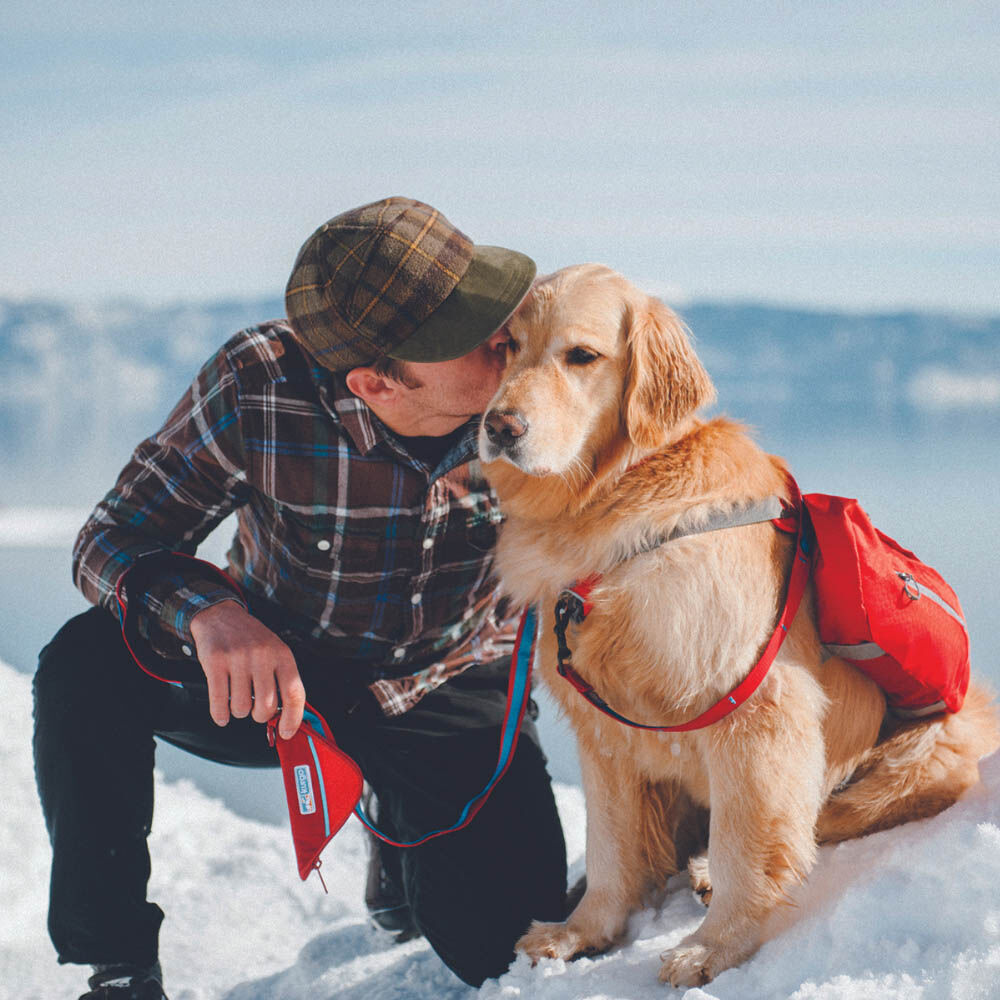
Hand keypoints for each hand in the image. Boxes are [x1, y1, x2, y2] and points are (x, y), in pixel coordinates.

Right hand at [189, 600, 305, 738]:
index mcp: (282, 655)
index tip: (286, 732)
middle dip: (259, 716)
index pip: (294, 694)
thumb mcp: (275, 652)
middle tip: (254, 710)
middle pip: (266, 706)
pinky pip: (218, 702)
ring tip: (237, 698)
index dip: (293, 719)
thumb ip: (282, 680)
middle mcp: (262, 656)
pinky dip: (220, 714)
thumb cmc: (251, 639)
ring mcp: (238, 659)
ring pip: (241, 707)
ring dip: (238, 712)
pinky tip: (222, 714)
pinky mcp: (215, 662)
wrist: (221, 616)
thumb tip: (287, 718)